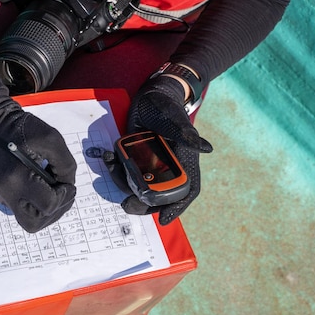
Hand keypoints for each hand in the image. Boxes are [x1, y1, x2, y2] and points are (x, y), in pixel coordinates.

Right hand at [0, 98, 76, 232]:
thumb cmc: (20, 128)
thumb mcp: (51, 138)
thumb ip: (65, 164)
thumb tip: (67, 184)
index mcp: (17, 178)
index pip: (47, 205)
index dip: (64, 197)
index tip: (66, 183)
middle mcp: (6, 192)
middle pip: (35, 223)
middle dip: (56, 211)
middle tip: (63, 193)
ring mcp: (0, 196)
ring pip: (27, 221)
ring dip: (46, 212)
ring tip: (54, 192)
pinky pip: (21, 209)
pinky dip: (36, 204)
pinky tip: (40, 186)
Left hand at [117, 74, 212, 224]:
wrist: (149, 95)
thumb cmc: (168, 106)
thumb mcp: (176, 121)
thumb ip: (188, 136)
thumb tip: (206, 149)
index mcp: (183, 162)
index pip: (185, 191)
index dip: (177, 207)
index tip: (163, 220)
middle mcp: (167, 167)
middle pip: (158, 195)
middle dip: (142, 202)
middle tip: (127, 206)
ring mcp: (149, 163)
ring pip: (137, 185)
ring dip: (122, 182)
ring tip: (112, 166)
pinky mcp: (134, 157)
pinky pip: (124, 171)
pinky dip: (114, 168)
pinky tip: (107, 157)